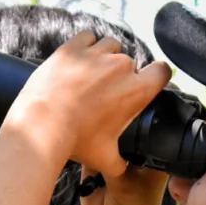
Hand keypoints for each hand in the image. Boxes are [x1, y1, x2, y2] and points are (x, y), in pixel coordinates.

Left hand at [6, 32, 170, 177]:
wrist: (42, 125)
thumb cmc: (77, 141)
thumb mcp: (105, 158)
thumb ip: (121, 161)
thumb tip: (123, 167)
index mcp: (136, 91)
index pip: (163, 71)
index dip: (157, 76)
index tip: (147, 82)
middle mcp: (121, 67)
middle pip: (131, 62)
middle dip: (122, 74)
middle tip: (105, 92)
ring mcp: (96, 54)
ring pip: (111, 46)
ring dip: (106, 57)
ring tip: (92, 74)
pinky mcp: (73, 48)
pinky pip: (88, 37)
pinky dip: (86, 45)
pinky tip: (79, 59)